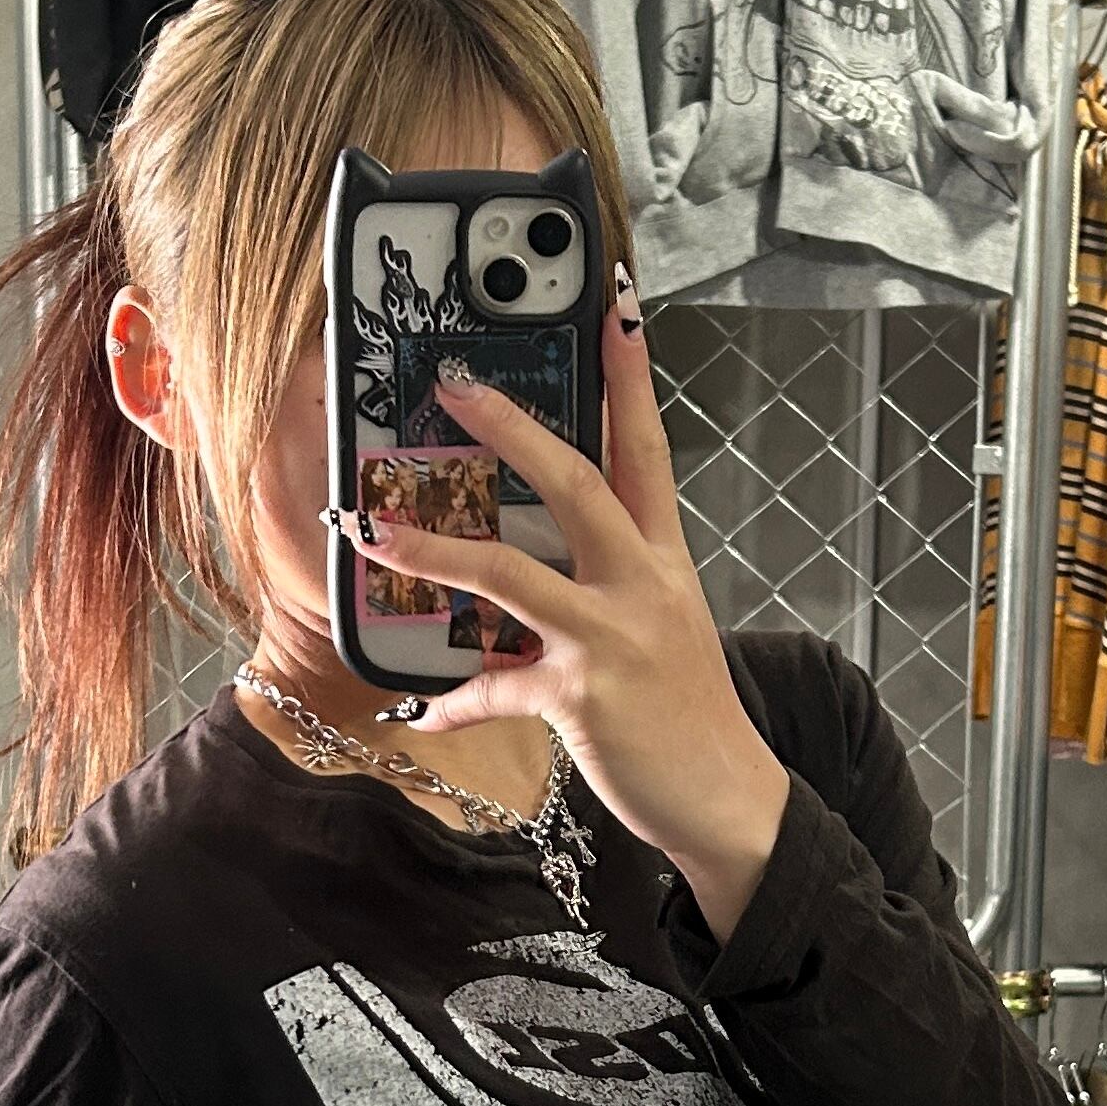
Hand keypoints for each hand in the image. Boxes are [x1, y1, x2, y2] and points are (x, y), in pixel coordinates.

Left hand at [350, 264, 792, 945]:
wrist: (726, 797)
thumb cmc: (685, 712)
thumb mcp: (661, 627)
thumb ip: (607, 580)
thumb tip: (528, 557)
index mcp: (661, 560)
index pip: (648, 449)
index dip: (631, 377)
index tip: (618, 308)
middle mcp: (641, 585)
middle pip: (579, 483)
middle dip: (514, 430)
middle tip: (456, 385)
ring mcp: (612, 639)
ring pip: (516, 573)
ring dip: (440, 546)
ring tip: (380, 525)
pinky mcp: (583, 697)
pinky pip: (498, 689)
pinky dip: (456, 701)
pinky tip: (419, 711)